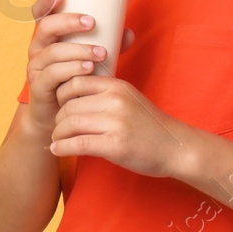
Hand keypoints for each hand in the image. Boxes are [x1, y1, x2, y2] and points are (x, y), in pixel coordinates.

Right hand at [21, 0, 134, 136]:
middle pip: (46, 27)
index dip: (46, 1)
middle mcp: (37, 48)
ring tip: (100, 53)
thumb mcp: (88, 59)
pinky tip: (88, 69)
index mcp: (47, 37)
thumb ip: (107, 45)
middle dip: (69, 22)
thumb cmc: (74, 81)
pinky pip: (52, 74)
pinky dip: (71, 70)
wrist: (56, 116)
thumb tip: (129, 33)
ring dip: (78, 50)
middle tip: (92, 23)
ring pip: (53, 52)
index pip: (39, 13)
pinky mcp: (38, 86)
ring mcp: (36, 68)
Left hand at [49, 74, 194, 178]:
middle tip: (57, 126)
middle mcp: (115, 100)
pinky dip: (63, 147)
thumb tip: (70, 91)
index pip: (75, 81)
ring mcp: (115, 122)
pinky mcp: (115, 145)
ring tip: (57, 139)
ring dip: (58, 133)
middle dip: (58, 117)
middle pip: (70, 104)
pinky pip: (79, 143)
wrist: (175, 147)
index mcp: (116, 86)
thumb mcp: (128, 97)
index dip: (61, 94)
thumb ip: (104, 92)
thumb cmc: (148, 124)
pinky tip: (57, 150)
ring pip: (70, 123)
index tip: (60, 106)